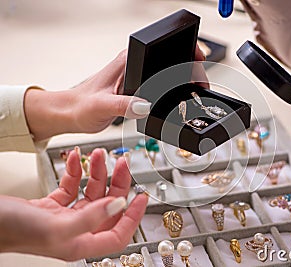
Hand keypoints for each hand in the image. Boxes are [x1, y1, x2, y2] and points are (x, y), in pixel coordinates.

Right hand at [0, 148, 147, 259]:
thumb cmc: (11, 231)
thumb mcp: (56, 226)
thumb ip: (91, 217)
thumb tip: (119, 205)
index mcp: (80, 243)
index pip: (118, 234)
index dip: (133, 216)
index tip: (142, 197)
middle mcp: (75, 231)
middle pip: (108, 207)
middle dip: (116, 183)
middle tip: (122, 163)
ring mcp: (63, 218)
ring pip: (91, 193)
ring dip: (96, 172)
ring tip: (99, 154)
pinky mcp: (51, 206)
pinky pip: (71, 187)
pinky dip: (76, 172)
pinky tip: (77, 159)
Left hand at [24, 50, 151, 140]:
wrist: (70, 115)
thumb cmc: (79, 107)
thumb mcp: (103, 106)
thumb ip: (125, 105)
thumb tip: (145, 106)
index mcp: (126, 61)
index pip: (154, 61)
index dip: (158, 78)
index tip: (144, 95)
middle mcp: (130, 67)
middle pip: (156, 76)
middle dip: (153, 94)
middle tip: (133, 106)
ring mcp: (131, 79)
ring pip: (153, 89)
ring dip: (148, 101)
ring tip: (129, 108)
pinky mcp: (132, 91)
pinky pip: (147, 97)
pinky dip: (143, 107)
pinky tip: (131, 112)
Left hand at [25, 46, 206, 140]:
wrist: (70, 113)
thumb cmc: (80, 106)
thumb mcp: (101, 107)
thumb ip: (123, 105)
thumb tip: (146, 105)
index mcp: (127, 61)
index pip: (161, 47)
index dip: (183, 50)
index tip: (198, 59)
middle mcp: (133, 64)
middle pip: (169, 59)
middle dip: (188, 67)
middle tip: (200, 85)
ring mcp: (135, 75)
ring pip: (165, 71)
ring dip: (180, 79)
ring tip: (193, 90)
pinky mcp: (136, 86)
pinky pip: (159, 83)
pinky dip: (171, 90)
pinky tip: (176, 99)